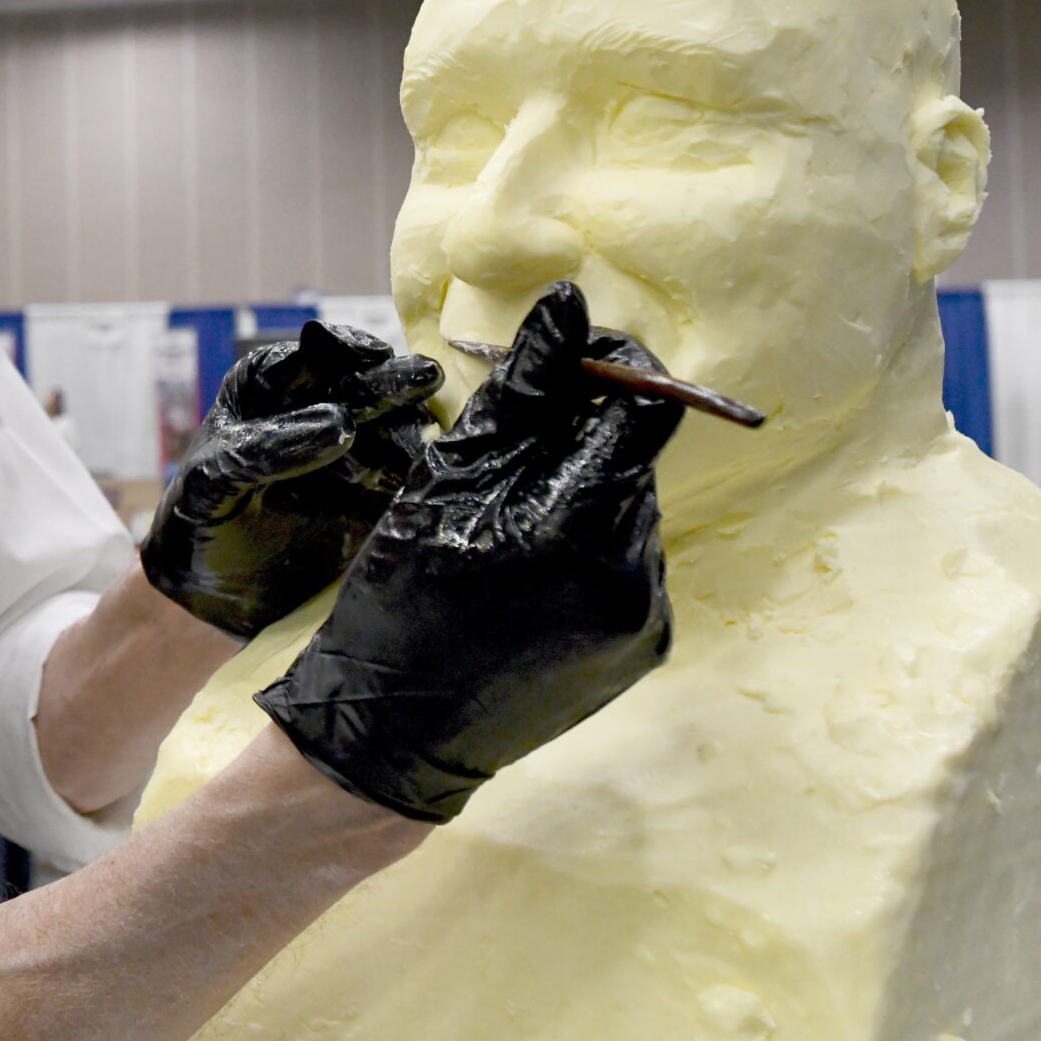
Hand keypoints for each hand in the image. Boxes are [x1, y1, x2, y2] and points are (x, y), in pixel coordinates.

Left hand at [141, 323, 441, 638]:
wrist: (217, 592)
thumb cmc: (201, 522)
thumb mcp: (213, 482)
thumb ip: (264, 449)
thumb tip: (341, 423)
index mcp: (260, 392)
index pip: (300, 360)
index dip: (335, 350)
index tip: (366, 358)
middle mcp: (310, 411)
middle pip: (354, 387)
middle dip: (387, 381)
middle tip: (423, 377)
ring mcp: (348, 452)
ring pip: (388, 427)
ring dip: (411, 424)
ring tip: (434, 431)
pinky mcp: (375, 495)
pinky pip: (403, 475)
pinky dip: (422, 470)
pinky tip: (438, 467)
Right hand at [256, 283, 681, 823]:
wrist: (393, 735)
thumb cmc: (398, 595)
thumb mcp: (445, 477)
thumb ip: (521, 391)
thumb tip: (570, 305)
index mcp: (582, 525)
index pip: (646, 406)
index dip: (613, 365)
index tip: (568, 355)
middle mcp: (633, 573)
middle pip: (634, 456)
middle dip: (580, 434)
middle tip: (509, 445)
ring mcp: (645, 616)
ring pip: (631, 507)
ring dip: (582, 489)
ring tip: (509, 517)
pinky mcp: (644, 647)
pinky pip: (629, 561)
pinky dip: (587, 543)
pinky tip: (530, 564)